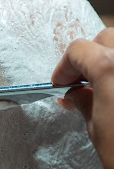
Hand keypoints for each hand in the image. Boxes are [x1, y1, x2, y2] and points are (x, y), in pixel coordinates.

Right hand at [52, 28, 113, 168]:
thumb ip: (85, 103)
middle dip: (89, 56)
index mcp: (109, 67)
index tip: (60, 83)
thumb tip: (76, 94)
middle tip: (80, 81)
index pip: (78, 50)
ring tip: (102, 85)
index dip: (64, 67)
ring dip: (109, 59)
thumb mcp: (97, 130)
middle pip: (105, 39)